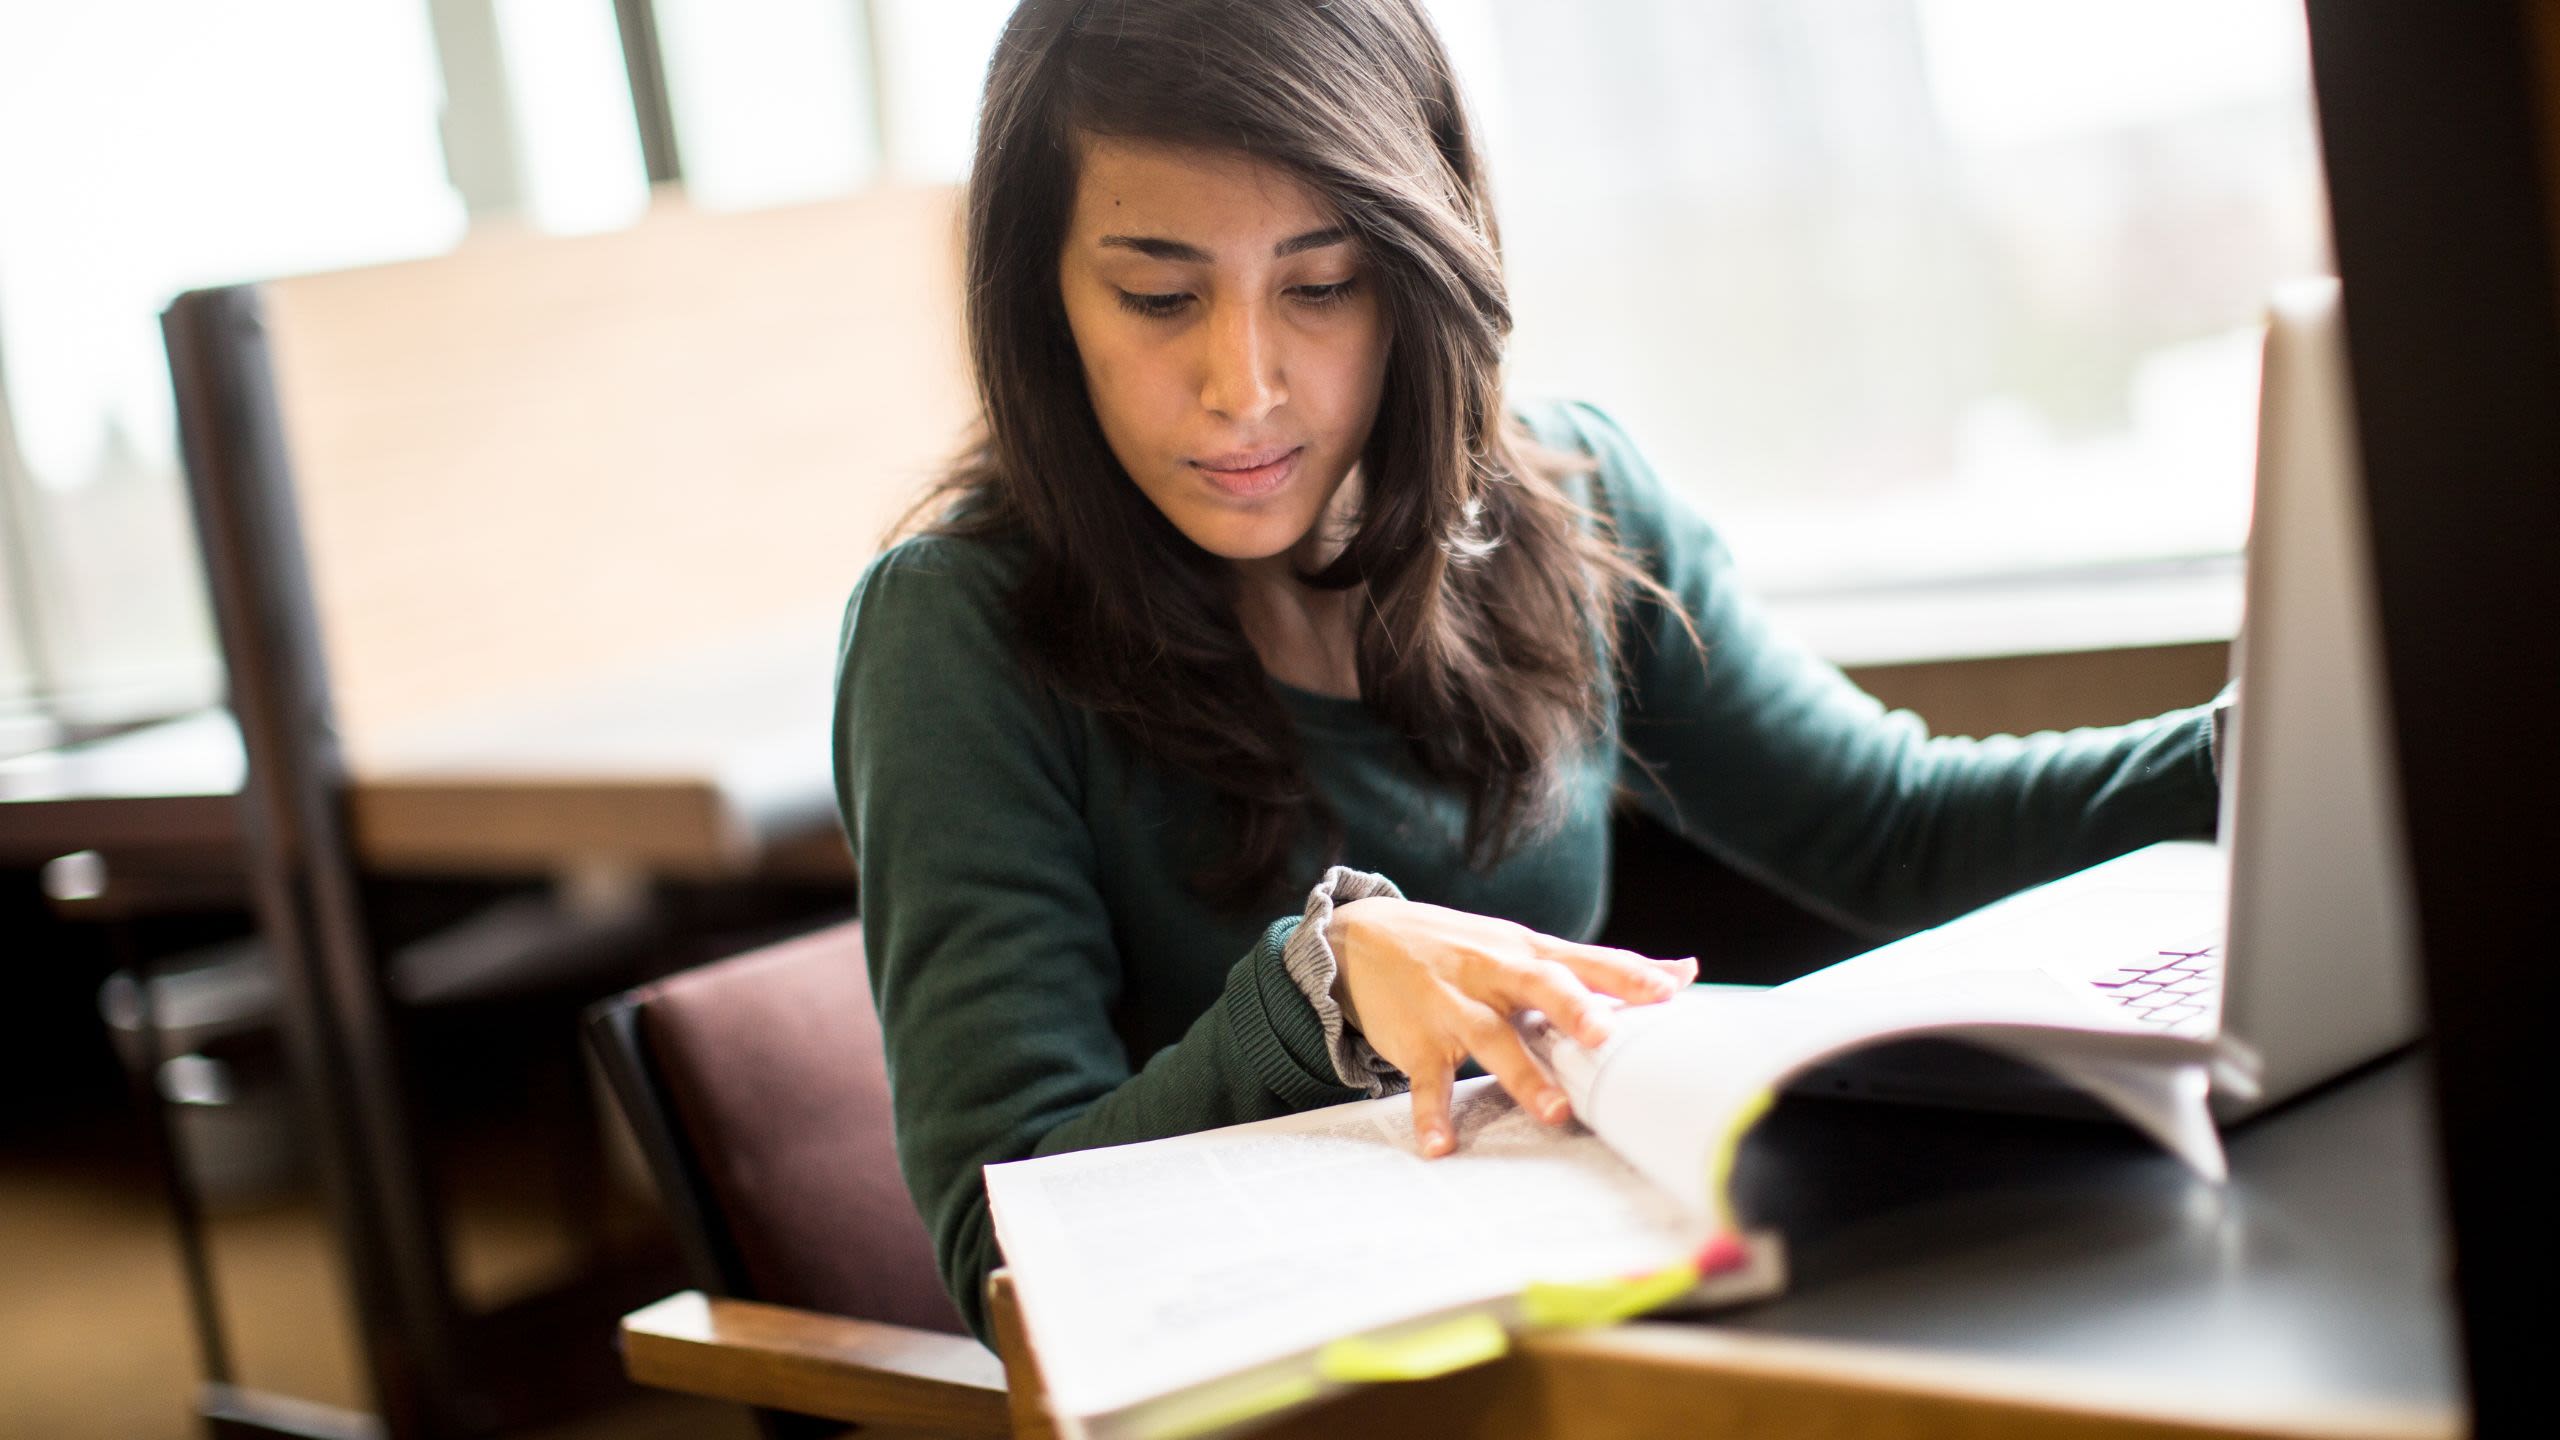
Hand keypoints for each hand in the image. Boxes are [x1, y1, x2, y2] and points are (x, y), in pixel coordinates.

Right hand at [1327, 897, 1697, 1157]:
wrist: (1363, 938)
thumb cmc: (1463, 948)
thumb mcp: (1526, 946)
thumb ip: (1600, 967)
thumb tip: (1684, 971)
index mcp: (1526, 953)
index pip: (1584, 960)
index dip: (1626, 974)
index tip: (1668, 989)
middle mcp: (1492, 974)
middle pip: (1539, 985)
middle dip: (1573, 1009)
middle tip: (1606, 1037)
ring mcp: (1453, 1007)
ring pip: (1491, 1038)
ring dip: (1523, 1075)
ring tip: (1554, 1113)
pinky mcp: (1418, 1042)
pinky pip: (1425, 1082)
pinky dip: (1431, 1115)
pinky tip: (1442, 1146)